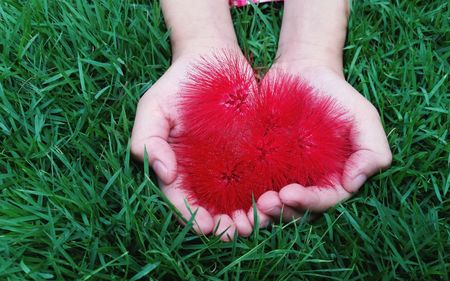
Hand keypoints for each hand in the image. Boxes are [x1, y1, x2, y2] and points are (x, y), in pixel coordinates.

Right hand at [131, 49, 261, 240]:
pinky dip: (263, 193)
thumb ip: (147, 137)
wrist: (214, 60)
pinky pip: (257, 178)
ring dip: (244, 215)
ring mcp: (228, 164)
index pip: (180, 198)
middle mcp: (202, 171)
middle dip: (221, 224)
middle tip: (234, 232)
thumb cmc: (179, 83)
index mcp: (175, 166)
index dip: (191, 215)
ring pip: (235, 199)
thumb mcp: (154, 106)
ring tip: (254, 224)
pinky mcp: (252, 153)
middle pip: (210, 206)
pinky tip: (272, 201)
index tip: (204, 226)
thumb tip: (162, 172)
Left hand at [256, 62, 391, 220]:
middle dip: (281, 211)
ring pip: (275, 204)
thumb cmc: (335, 93)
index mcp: (336, 177)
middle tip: (264, 202)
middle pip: (297, 209)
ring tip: (252, 204)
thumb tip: (354, 183)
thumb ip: (372, 149)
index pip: (324, 201)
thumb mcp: (363, 116)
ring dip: (264, 212)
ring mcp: (285, 175)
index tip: (288, 194)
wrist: (301, 70)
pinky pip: (254, 186)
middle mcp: (310, 182)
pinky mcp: (262, 164)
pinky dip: (246, 198)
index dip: (308, 203)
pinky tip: (235, 198)